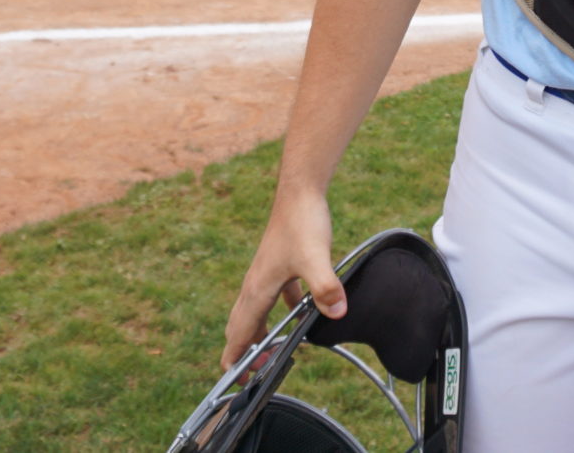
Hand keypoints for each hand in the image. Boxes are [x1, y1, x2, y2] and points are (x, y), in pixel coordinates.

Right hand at [220, 186, 346, 367]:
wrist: (300, 191)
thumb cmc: (302, 222)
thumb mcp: (317, 258)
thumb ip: (325, 287)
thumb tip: (337, 313)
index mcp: (258, 290)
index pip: (240, 333)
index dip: (236, 360)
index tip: (238, 382)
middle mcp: (255, 284)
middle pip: (241, 326)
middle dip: (244, 353)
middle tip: (255, 374)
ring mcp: (265, 273)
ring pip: (254, 311)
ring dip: (259, 333)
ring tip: (270, 351)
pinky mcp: (278, 263)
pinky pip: (273, 295)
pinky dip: (278, 311)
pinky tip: (298, 311)